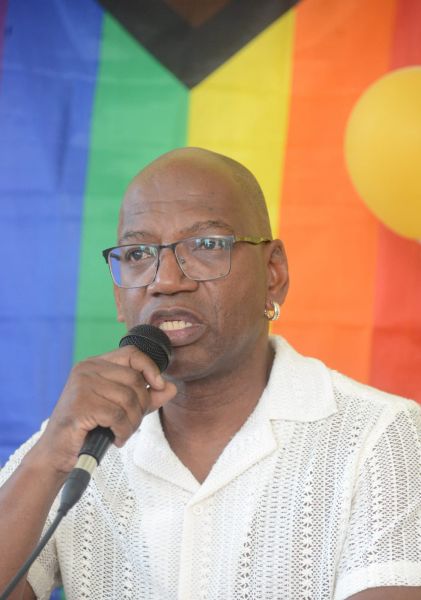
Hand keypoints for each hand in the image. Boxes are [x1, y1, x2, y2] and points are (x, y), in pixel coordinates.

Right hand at [30, 345, 176, 477]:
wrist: (58, 452)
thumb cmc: (90, 428)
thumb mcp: (122, 408)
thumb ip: (147, 397)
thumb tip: (171, 387)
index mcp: (96, 364)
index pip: (132, 353)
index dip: (150, 367)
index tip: (159, 385)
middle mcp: (87, 369)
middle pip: (135, 380)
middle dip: (141, 406)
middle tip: (131, 423)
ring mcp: (82, 385)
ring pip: (129, 399)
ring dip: (132, 422)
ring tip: (122, 432)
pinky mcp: (81, 404)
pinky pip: (118, 415)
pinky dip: (123, 431)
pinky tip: (115, 438)